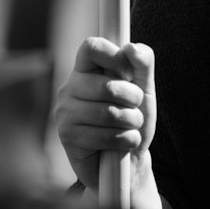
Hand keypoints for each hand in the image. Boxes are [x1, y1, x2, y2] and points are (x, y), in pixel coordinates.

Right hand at [54, 37, 162, 208]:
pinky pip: (104, 136)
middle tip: (136, 108)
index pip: (91, 47)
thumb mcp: (144, 87)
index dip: (115, 57)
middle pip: (108, 85)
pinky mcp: (68, 138)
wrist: (127, 162)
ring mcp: (65, 113)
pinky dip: (125, 140)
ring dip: (132, 122)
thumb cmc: (133, 118)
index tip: (129, 74)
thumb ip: (143, 63)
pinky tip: (126, 142)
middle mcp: (69, 88)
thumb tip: (131, 47)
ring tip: (132, 126)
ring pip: (108, 113)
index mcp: (84, 68)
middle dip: (133, 99)